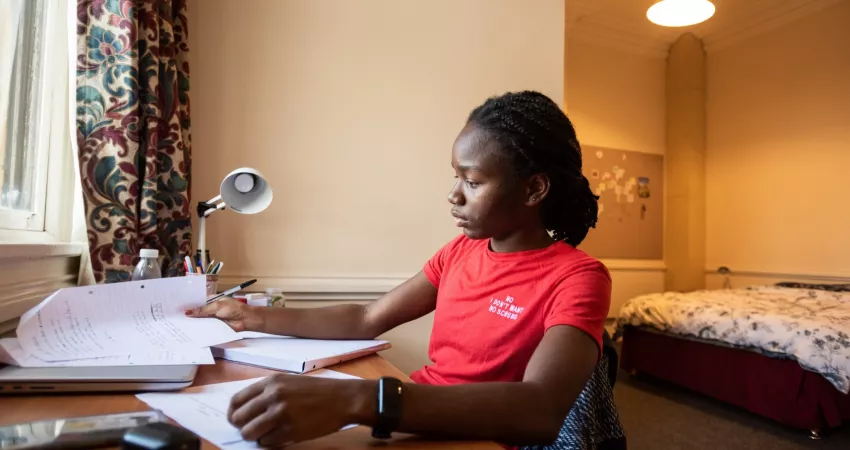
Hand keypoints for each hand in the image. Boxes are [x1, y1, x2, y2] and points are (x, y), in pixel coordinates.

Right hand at [184, 299, 260, 331]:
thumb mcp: (216, 306)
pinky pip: (205, 327)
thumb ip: (202, 310)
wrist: (245, 319)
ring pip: (200, 320)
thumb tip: (188, 311)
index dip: (189, 304)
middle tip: (176, 317)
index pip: (197, 301)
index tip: (178, 307)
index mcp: (211, 300)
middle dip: (189, 314)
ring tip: (179, 324)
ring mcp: (212, 317)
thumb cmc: (234, 309)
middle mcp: (211, 308)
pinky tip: (190, 331)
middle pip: (197, 311)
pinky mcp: (214, 326)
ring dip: (193, 322)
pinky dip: (199, 329)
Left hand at [228, 374, 372, 446]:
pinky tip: (281, 435)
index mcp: (271, 382)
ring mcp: (281, 414)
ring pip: (250, 433)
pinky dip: (270, 442)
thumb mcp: (289, 382)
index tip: (236, 420)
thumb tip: (245, 409)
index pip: (237, 400)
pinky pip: (267, 442)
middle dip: (243, 427)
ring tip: (266, 433)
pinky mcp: (290, 430)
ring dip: (255, 436)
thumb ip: (267, 392)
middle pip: (239, 418)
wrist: (343, 399)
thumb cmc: (317, 391)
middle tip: (252, 429)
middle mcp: (273, 396)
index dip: (233, 413)